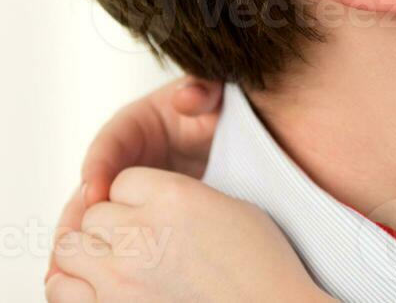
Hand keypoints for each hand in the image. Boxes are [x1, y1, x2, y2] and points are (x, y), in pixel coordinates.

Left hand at [45, 167, 329, 302]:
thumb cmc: (261, 267)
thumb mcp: (232, 208)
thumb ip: (184, 197)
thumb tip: (156, 202)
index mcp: (174, 197)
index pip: (124, 180)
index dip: (136, 195)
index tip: (151, 209)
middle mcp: (140, 232)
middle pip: (93, 214)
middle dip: (110, 223)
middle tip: (136, 238)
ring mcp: (118, 275)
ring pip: (68, 248)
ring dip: (86, 251)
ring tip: (111, 260)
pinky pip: (61, 287)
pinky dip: (71, 283)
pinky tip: (96, 285)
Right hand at [47, 76, 222, 282]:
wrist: (232, 134)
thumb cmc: (218, 109)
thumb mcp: (214, 94)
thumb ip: (202, 91)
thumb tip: (187, 96)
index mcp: (136, 124)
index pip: (109, 143)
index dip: (98, 166)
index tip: (95, 191)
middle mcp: (124, 158)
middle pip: (90, 187)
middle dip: (77, 215)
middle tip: (69, 243)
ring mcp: (127, 188)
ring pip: (94, 216)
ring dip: (79, 241)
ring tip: (64, 269)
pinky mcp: (137, 212)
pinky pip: (113, 232)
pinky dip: (100, 252)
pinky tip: (91, 278)